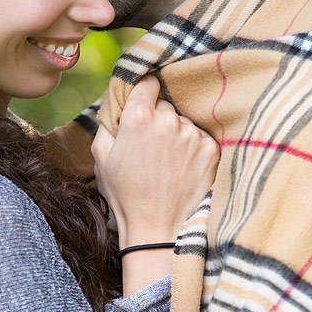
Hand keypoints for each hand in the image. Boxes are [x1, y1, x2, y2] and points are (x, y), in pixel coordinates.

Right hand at [92, 76, 218, 248]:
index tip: (144, 106)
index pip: (148, 83)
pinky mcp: (210, 150)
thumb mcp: (101, 156)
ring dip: (177, 136)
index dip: (144, 94)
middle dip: (158, 119)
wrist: (155, 229)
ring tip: (166, 164)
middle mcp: (168, 120)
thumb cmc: (124, 194)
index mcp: (138, 116)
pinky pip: (200, 138)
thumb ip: (108, 121)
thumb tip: (118, 102)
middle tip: (150, 148)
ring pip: (184, 123)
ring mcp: (192, 135)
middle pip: (166, 106)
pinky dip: (192, 150)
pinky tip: (181, 170)